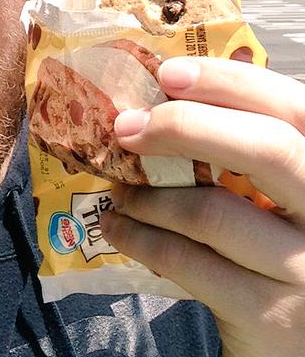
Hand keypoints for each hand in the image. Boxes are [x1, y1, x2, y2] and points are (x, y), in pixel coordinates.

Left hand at [99, 57, 304, 356]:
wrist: (292, 342)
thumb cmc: (274, 250)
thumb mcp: (276, 196)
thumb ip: (243, 150)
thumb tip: (163, 96)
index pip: (293, 107)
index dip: (231, 81)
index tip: (169, 74)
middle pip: (266, 150)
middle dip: (185, 126)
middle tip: (127, 127)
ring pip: (212, 212)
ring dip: (148, 196)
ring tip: (118, 190)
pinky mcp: (273, 317)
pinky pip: (188, 263)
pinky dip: (140, 238)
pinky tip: (117, 226)